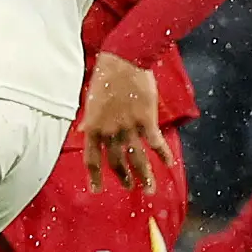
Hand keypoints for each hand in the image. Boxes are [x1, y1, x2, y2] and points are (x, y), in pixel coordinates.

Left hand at [78, 52, 172, 191]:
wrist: (124, 61)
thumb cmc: (105, 77)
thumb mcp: (90, 101)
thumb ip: (89, 121)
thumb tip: (82, 132)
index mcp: (93, 127)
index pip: (92, 158)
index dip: (94, 176)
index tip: (96, 189)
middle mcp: (110, 131)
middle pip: (116, 162)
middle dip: (123, 177)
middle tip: (129, 187)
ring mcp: (129, 127)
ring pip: (137, 158)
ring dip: (144, 176)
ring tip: (149, 189)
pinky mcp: (146, 120)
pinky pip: (156, 143)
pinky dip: (163, 155)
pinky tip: (169, 165)